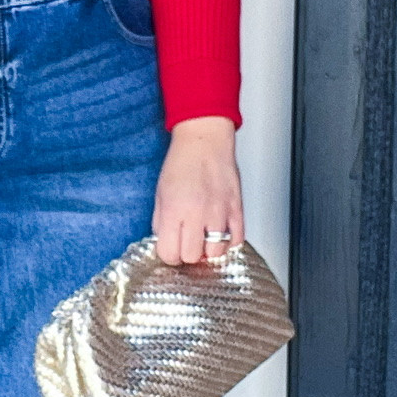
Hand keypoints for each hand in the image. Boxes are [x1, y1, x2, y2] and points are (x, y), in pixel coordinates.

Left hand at [153, 116, 243, 265]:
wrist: (204, 140)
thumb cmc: (182, 162)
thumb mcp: (160, 193)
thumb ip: (160, 221)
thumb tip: (165, 241)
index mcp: (174, 209)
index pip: (169, 252)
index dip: (168, 254)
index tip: (170, 248)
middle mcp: (197, 213)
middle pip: (192, 256)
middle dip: (187, 253)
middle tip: (186, 242)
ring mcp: (219, 212)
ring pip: (216, 253)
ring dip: (209, 250)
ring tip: (204, 238)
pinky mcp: (236, 209)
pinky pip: (237, 240)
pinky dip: (229, 242)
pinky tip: (220, 233)